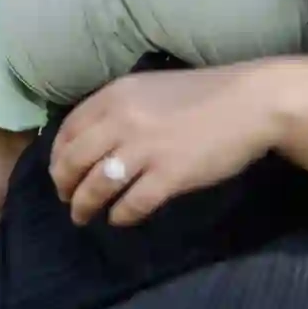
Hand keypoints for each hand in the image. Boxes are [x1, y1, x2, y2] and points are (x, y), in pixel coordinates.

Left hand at [49, 61, 289, 226]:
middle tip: (66, 200)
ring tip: (83, 216)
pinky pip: (133, 203)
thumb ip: (119, 110)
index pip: (68, 130)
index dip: (57, 156)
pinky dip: (121, 215)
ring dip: (84, 205)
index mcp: (115, 96)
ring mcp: (146, 149)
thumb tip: (92, 141)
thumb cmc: (202, 95)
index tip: (59, 173)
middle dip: (63, 186)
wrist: (250, 103)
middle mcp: (122, 121)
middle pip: (74, 161)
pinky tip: (120, 219)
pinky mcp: (170, 175)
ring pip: (97, 185)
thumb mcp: (149, 89)